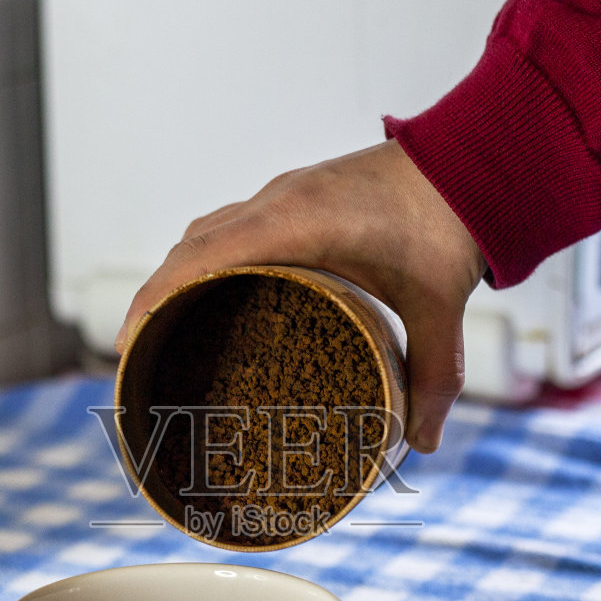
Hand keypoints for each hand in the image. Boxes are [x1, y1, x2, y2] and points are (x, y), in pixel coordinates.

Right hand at [115, 140, 485, 452]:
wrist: (473, 158)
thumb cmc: (449, 222)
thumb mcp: (439, 306)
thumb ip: (435, 376)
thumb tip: (423, 443)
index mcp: (299, 221)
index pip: (202, 254)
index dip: (156, 296)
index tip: (127, 343)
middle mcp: (279, 201)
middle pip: (190, 247)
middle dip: (153, 297)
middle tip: (133, 353)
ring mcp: (284, 194)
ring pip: (205, 232)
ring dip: (176, 274)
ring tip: (160, 328)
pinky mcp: (295, 195)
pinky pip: (229, 224)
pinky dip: (204, 257)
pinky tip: (209, 294)